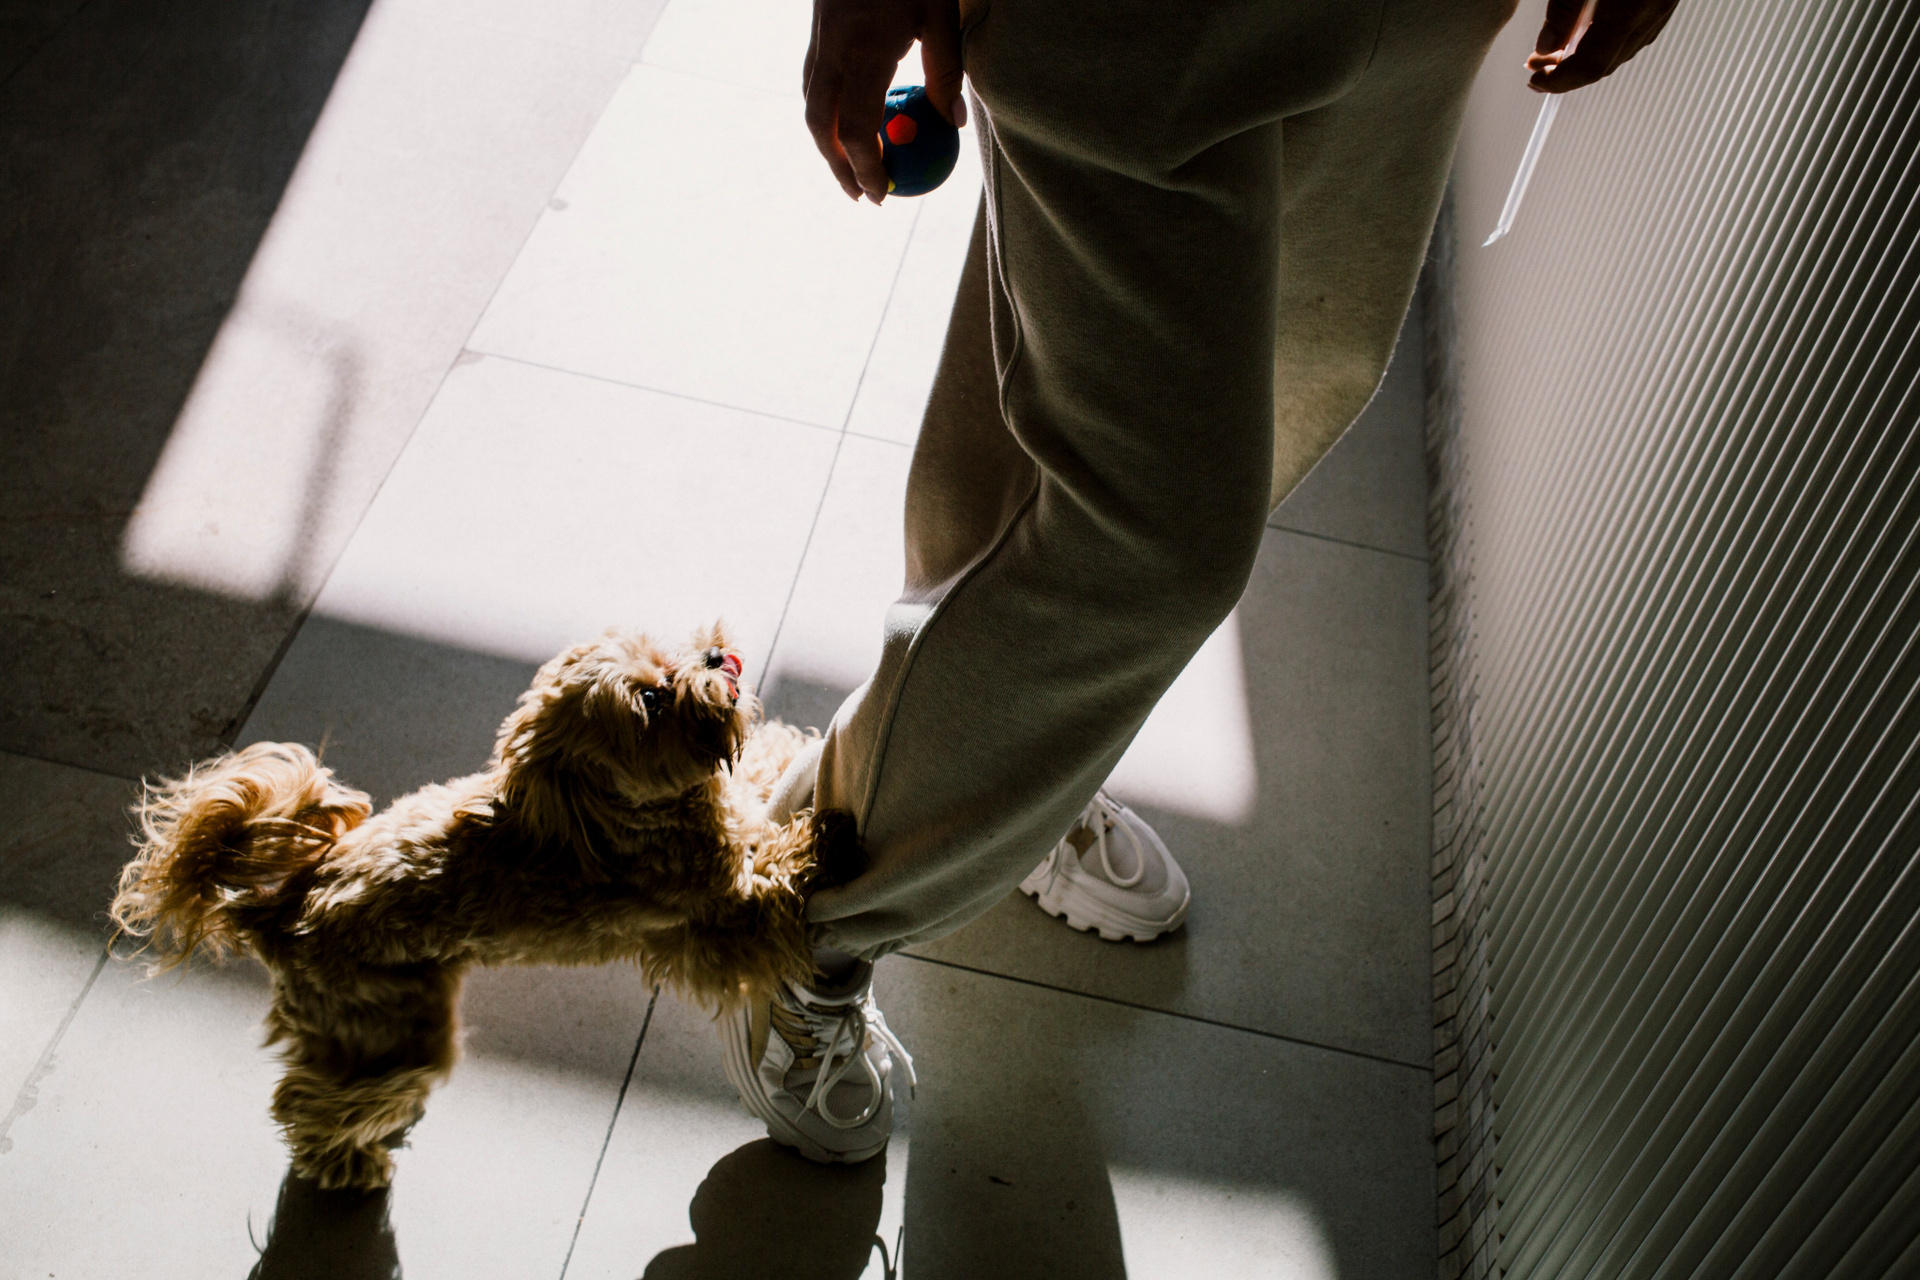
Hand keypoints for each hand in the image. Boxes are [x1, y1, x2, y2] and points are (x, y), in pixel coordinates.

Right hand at [804, 0, 965, 202]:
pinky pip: (813, 80)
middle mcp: (833, 50)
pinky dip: (825, 111)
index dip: (866, 168)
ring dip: (827, 142)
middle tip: (863, 194)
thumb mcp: (941, 13)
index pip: (856, 129)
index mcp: (864, 51)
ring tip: (852, 165)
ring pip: (810, 103)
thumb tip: (953, 123)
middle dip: (838, 167)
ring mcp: (820, 39)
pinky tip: (846, 120)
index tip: (883, 194)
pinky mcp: (818, 28)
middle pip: (821, 126)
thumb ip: (945, 70)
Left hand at [1527, 0, 1678, 92]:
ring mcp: (1664, 6)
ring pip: (1622, 52)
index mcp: (1631, 7)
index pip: (1591, 65)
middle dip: (1567, 73)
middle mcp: (1654, 10)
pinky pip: (1636, 34)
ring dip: (1587, 59)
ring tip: (1554, 54)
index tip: (1536, 81)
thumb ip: (1564, 9)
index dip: (1559, 81)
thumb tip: (1545, 48)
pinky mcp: (1666, 0)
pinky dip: (1607, 43)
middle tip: (1537, 69)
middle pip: (1607, 63)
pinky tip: (1586, 35)